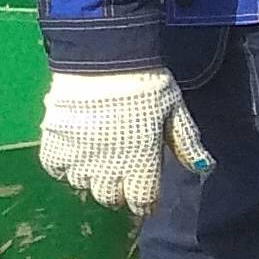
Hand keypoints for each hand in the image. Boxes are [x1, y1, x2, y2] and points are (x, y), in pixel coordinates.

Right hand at [38, 68, 208, 217]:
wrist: (104, 57)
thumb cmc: (146, 84)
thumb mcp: (174, 111)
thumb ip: (187, 143)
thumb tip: (205, 168)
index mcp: (141, 163)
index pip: (142, 201)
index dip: (145, 201)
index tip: (146, 193)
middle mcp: (107, 167)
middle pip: (109, 198)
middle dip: (118, 190)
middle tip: (122, 171)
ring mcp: (77, 155)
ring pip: (81, 183)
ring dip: (90, 175)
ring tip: (96, 158)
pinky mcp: (53, 141)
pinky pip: (55, 168)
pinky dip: (63, 164)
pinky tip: (73, 150)